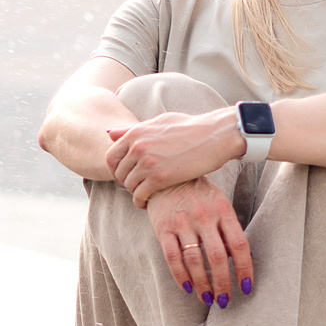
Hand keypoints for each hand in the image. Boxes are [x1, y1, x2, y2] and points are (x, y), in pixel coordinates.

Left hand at [105, 108, 244, 204]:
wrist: (215, 135)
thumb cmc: (191, 127)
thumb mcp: (159, 122)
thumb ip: (133, 130)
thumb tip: (110, 133)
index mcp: (135, 133)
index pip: (110, 156)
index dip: (115, 169)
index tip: (126, 175)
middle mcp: (137, 147)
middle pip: (118, 173)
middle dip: (125, 182)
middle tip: (137, 187)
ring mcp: (147, 162)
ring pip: (129, 186)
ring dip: (135, 193)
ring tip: (146, 195)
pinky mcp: (159, 178)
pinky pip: (140, 195)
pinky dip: (141, 202)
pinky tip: (149, 203)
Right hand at [146, 178, 253, 303]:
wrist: (165, 174)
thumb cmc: (198, 193)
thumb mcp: (219, 203)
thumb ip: (228, 229)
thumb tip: (239, 259)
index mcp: (223, 210)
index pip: (240, 245)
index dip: (245, 269)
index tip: (246, 288)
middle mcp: (204, 216)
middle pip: (218, 257)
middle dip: (223, 283)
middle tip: (224, 300)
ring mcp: (182, 222)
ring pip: (195, 260)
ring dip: (202, 284)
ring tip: (207, 298)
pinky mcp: (163, 228)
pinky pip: (172, 257)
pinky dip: (180, 276)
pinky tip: (188, 288)